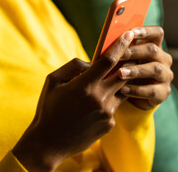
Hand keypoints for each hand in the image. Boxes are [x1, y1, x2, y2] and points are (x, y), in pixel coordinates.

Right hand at [13, 31, 134, 171]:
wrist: (49, 143)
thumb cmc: (48, 109)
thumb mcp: (52, 81)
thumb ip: (72, 66)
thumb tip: (90, 62)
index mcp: (84, 86)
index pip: (108, 60)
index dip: (120, 45)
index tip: (129, 34)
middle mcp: (99, 98)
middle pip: (123, 73)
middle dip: (127, 61)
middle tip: (128, 54)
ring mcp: (107, 113)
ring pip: (122, 89)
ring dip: (119, 81)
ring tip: (109, 79)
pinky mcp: (109, 123)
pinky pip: (115, 105)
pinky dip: (110, 99)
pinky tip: (97, 103)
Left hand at [117, 26, 173, 109]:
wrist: (132, 97)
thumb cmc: (126, 72)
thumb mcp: (124, 61)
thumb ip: (120, 51)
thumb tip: (107, 44)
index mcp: (155, 47)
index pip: (157, 33)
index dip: (146, 31)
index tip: (131, 32)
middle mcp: (164, 59)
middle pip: (153, 50)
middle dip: (134, 52)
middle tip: (119, 56)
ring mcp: (166, 76)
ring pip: (155, 69)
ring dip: (136, 70)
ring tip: (120, 73)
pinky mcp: (164, 92)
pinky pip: (152, 90)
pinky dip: (136, 90)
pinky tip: (123, 90)